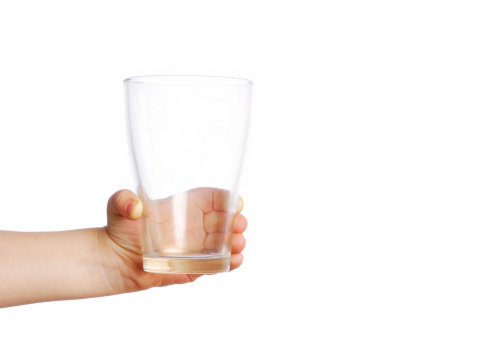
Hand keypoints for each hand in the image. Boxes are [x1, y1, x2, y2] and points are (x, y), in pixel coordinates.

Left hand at [99, 189, 247, 293]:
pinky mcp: (196, 266)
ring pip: (226, 243)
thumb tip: (134, 207)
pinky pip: (218, 264)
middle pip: (225, 220)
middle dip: (237, 221)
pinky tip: (235, 260)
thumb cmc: (120, 228)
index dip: (227, 199)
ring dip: (236, 242)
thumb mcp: (117, 205)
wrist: (115, 260)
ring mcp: (198, 247)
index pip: (213, 198)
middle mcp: (196, 225)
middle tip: (238, 226)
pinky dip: (230, 263)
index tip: (235, 203)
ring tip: (238, 244)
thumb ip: (122, 200)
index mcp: (186, 206)